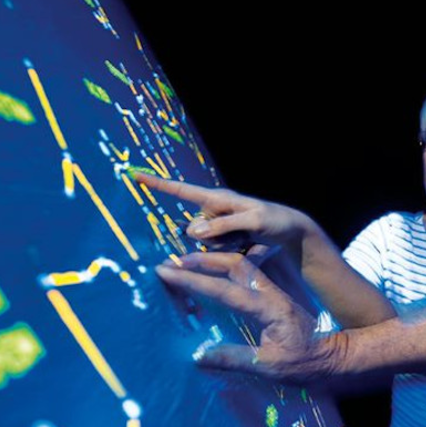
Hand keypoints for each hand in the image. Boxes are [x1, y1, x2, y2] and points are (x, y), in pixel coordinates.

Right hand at [134, 173, 312, 250]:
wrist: (291, 231)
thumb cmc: (276, 220)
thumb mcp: (254, 221)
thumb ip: (225, 225)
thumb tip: (194, 232)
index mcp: (218, 198)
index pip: (182, 190)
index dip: (158, 184)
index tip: (134, 174)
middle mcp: (213, 211)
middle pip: (194, 230)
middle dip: (212, 238)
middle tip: (244, 235)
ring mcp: (217, 226)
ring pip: (204, 244)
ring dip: (224, 247)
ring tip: (248, 240)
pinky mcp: (223, 240)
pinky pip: (214, 252)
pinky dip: (228, 252)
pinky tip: (247, 246)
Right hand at [155, 251, 342, 381]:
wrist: (338, 356)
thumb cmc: (308, 363)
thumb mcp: (271, 366)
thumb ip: (235, 359)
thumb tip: (198, 356)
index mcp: (269, 308)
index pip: (224, 289)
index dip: (193, 280)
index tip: (166, 272)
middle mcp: (270, 294)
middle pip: (233, 264)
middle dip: (201, 260)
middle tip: (170, 261)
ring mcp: (272, 293)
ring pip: (240, 265)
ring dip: (213, 260)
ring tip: (185, 261)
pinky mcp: (273, 297)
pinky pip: (246, 274)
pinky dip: (224, 269)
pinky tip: (211, 271)